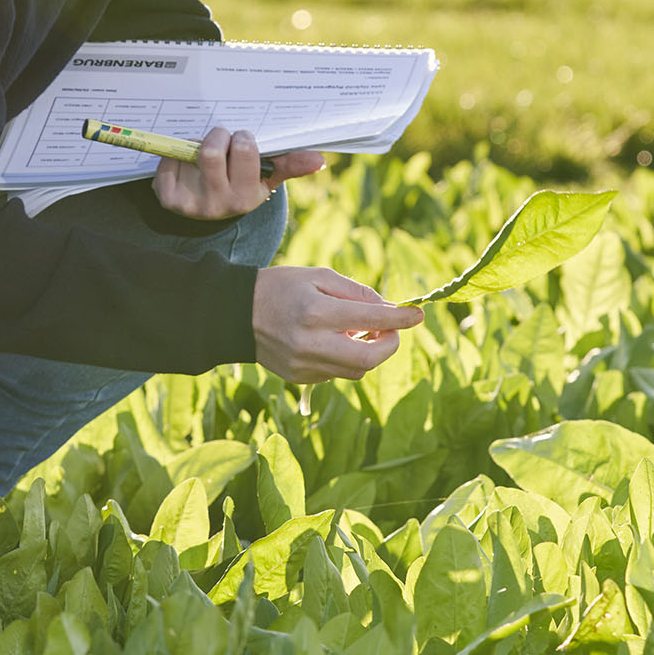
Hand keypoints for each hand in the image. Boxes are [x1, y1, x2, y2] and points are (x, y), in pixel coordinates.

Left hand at [153, 128, 322, 219]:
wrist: (208, 208)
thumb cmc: (241, 182)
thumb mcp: (267, 176)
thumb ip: (291, 164)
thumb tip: (319, 159)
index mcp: (248, 196)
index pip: (246, 151)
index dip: (242, 138)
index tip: (242, 139)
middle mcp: (221, 204)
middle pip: (214, 151)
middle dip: (220, 135)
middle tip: (223, 138)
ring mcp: (192, 203)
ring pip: (194, 151)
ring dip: (200, 141)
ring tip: (206, 149)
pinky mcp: (168, 198)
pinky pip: (170, 159)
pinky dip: (178, 153)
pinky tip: (187, 163)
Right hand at [252, 266, 423, 383]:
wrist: (235, 314)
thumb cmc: (282, 287)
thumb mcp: (319, 276)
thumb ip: (357, 293)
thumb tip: (391, 310)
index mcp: (316, 312)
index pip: (372, 320)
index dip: (401, 318)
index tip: (418, 314)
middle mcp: (311, 343)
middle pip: (369, 358)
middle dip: (390, 345)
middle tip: (391, 331)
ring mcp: (304, 365)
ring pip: (356, 370)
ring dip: (368, 352)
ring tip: (358, 332)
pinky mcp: (300, 378)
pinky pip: (337, 373)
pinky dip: (345, 358)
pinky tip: (334, 341)